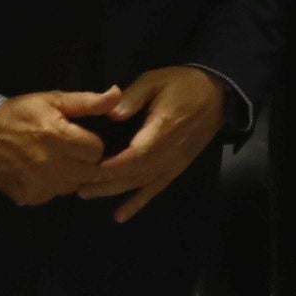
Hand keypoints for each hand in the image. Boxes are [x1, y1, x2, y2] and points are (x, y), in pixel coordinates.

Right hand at [0, 87, 125, 206]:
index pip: (97, 150)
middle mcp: (51, 165)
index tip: (80, 137)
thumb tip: (117, 95)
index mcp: (58, 137)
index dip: (92, 143)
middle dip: (85, 161)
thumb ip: (87, 102)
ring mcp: (39, 184)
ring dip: (71, 174)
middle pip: (90, 173)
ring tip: (57, 159)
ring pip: (74, 186)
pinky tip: (41, 171)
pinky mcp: (29, 197)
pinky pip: (53, 195)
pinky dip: (52, 185)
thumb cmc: (20, 113)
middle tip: (70, 149)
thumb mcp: (52, 100)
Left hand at [75, 65, 230, 223]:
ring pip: (140, 183)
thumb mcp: (155, 80)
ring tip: (87, 195)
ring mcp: (173, 163)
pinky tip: (120, 216)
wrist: (217, 95)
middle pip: (133, 173)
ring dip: (114, 191)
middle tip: (77, 185)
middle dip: (105, 181)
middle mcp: (167, 152)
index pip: (135, 154)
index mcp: (162, 129)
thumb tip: (111, 114)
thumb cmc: (183, 84)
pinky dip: (137, 203)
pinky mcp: (176, 168)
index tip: (88, 170)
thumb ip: (133, 97)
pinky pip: (155, 189)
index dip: (112, 166)